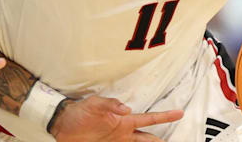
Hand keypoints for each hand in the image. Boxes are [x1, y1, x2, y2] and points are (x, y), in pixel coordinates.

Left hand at [49, 96, 183, 141]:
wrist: (62, 125)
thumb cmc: (78, 112)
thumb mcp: (94, 104)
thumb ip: (110, 104)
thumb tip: (126, 109)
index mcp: (123, 121)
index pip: (148, 119)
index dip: (164, 117)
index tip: (179, 113)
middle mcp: (123, 133)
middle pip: (148, 139)